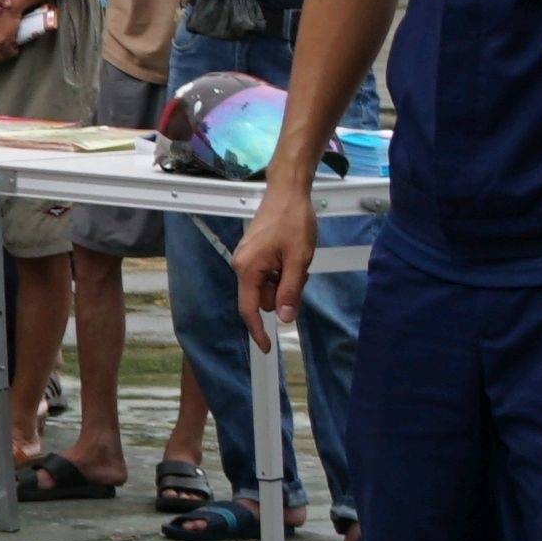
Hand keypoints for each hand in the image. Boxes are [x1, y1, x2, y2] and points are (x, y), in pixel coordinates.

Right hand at [230, 177, 312, 337]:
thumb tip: (283, 318)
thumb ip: (290, 290)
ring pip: (266, 286)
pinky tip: (291, 255)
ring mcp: (246, 259)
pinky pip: (267, 274)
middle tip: (300, 270)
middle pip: (261, 298)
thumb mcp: (299, 259)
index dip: (258, 331)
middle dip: (282, 293)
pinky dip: (280, 272)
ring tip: (297, 260)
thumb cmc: (294, 221)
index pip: (250, 309)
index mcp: (247, 269)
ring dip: (284, 281)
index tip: (267, 348)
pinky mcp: (253, 253)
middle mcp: (241, 266)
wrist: (287, 192)